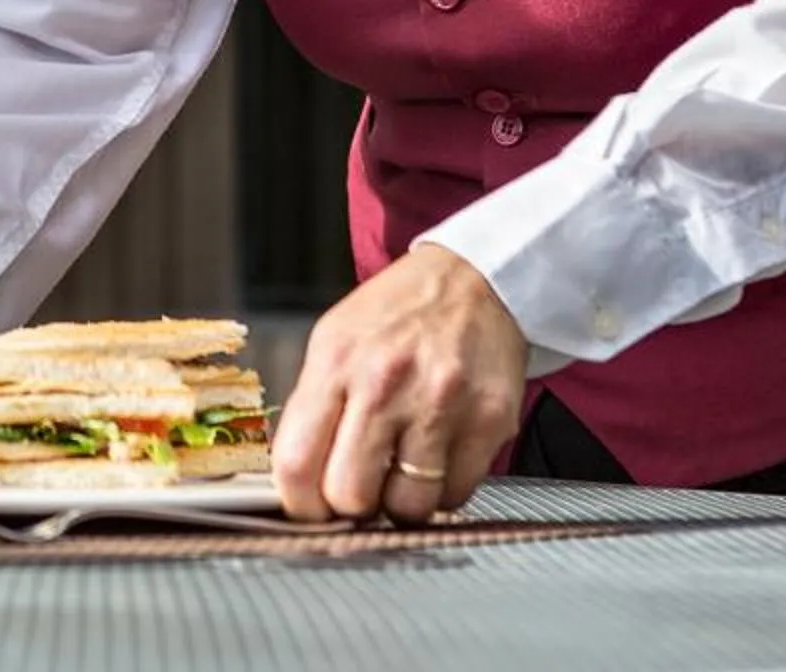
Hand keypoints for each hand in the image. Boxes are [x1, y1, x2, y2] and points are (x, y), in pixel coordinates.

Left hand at [273, 243, 528, 523]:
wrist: (476, 277)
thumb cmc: (400, 313)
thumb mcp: (335, 340)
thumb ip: (314, 407)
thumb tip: (297, 482)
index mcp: (336, 361)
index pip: (296, 463)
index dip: (299, 504)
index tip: (311, 507)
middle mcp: (385, 383)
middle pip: (350, 496)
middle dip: (352, 505)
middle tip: (363, 486)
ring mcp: (441, 404)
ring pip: (407, 507)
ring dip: (402, 501)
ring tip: (404, 466)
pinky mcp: (489, 421)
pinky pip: (457, 495)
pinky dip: (445, 488)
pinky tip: (440, 455)